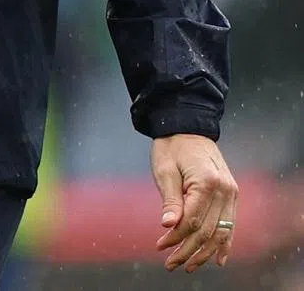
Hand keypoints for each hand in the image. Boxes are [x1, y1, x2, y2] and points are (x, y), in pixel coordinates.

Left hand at [152, 133, 238, 272]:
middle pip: (207, 230)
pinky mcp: (231, 194)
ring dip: (204, 252)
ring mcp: (231, 193)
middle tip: (171, 264)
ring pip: (221, 232)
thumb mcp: (164, 169)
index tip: (160, 247)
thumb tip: (168, 226)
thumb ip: (170, 199)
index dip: (176, 238)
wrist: (187, 127)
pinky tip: (217, 259)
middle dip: (188, 250)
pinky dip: (224, 243)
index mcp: (206, 182)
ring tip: (188, 265)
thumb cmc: (171, 147)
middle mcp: (225, 190)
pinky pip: (230, 224)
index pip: (192, 220)